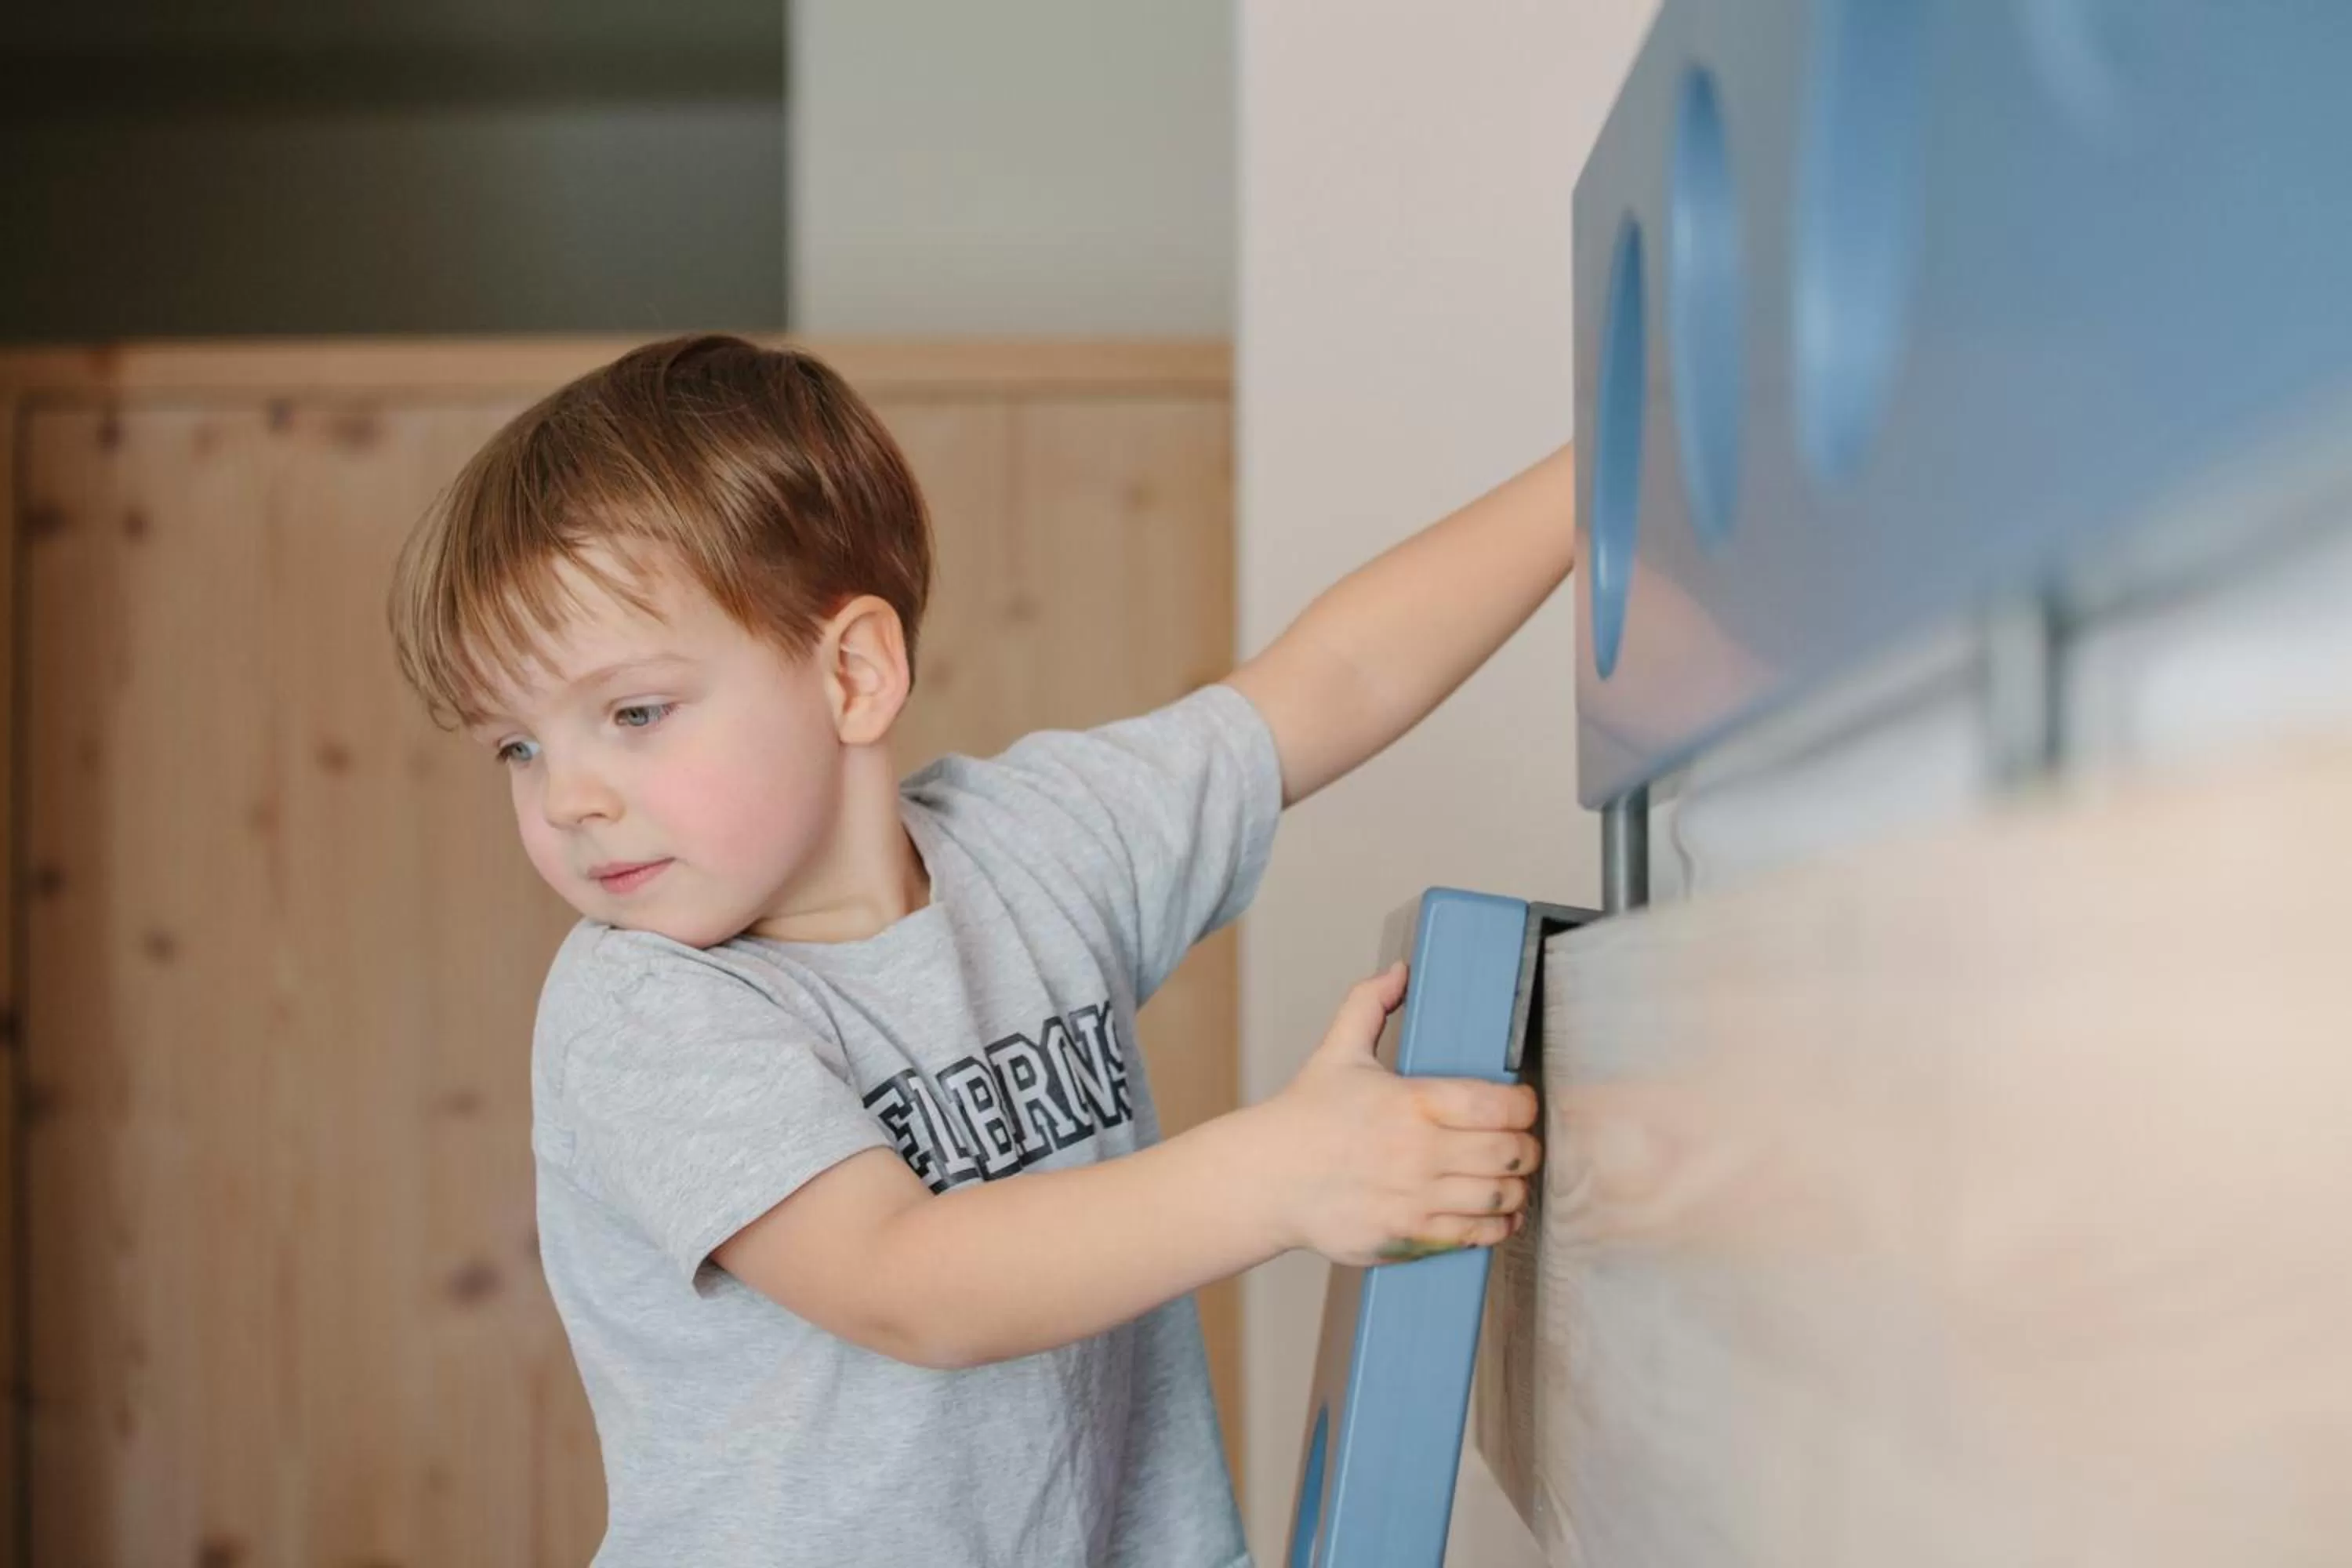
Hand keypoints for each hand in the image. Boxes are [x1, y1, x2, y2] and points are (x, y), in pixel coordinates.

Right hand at [1253, 960, 1542, 1266]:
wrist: (1267, 1179)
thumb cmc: (1303, 1119)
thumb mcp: (1337, 1051)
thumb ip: (1369, 1005)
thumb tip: (1399, 972)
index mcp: (1412, 1103)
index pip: (1500, 1106)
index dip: (1524, 1105)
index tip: (1521, 1104)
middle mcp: (1419, 1153)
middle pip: (1510, 1153)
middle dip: (1526, 1147)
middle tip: (1521, 1142)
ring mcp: (1416, 1198)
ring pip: (1499, 1195)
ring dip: (1515, 1186)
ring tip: (1510, 1177)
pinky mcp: (1410, 1236)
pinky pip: (1475, 1234)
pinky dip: (1497, 1224)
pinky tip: (1498, 1213)